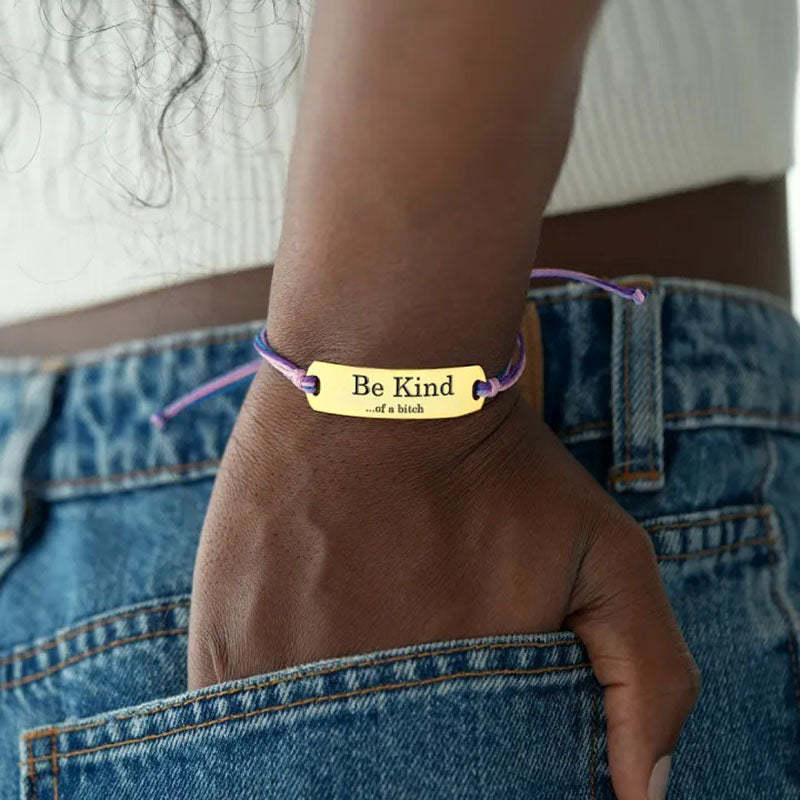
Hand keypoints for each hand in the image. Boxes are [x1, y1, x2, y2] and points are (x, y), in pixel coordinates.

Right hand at [187, 367, 698, 799]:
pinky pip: (234, 725)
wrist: (389, 380)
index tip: (452, 733)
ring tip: (349, 648)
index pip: (459, 786)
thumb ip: (649, 681)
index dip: (459, 767)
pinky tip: (297, 660)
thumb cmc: (500, 464)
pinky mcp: (224, 648)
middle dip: (396, 751)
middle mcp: (369, 720)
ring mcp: (285, 690)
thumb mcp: (609, 558)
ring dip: (326, 737)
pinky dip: (265, 721)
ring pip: (303, 762)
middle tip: (402, 665)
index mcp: (460, 714)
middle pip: (378, 776)